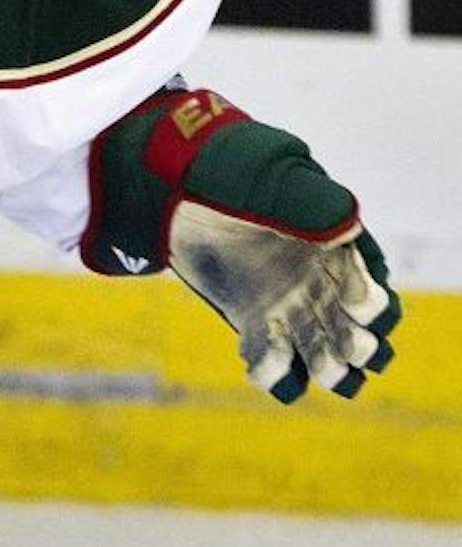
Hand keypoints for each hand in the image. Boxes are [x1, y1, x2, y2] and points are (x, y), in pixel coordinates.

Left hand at [83, 89, 399, 401]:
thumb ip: (314, 203)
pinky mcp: (248, 316)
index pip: (366, 287)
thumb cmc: (234, 174)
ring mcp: (283, 302)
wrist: (178, 185)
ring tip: (317, 372)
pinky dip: (269, 367)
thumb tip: (348, 228)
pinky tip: (261, 371)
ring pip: (313, 346)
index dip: (369, 303)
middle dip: (352, 345)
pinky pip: (266, 351)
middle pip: (346, 326)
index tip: (359, 310)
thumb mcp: (278, 181)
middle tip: (348, 357)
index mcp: (334, 249)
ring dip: (320, 364)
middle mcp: (316, 282)